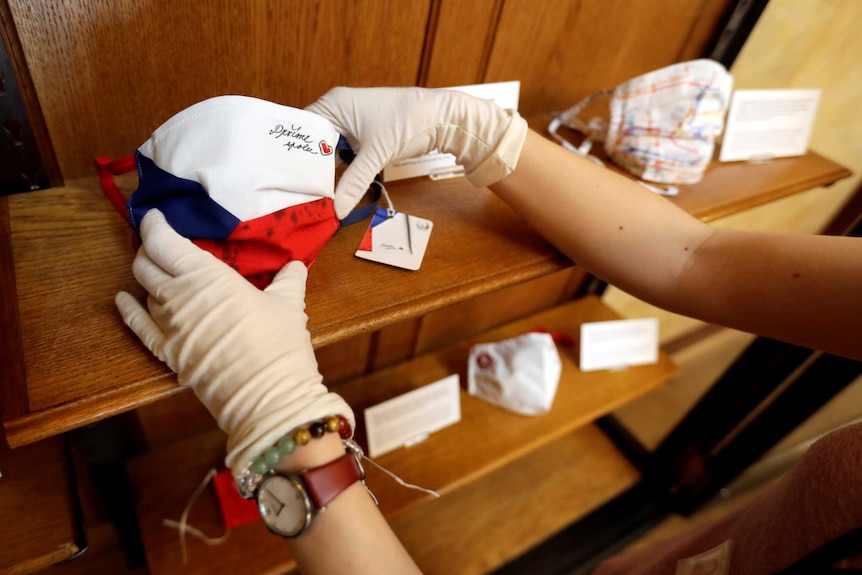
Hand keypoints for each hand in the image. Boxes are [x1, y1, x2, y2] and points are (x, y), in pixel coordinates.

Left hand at [115, 210, 353, 475]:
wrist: (268, 396)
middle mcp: (178, 296)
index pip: (164, 241)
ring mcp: (168, 326)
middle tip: (162, 244)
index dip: (155, 225)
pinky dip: (127, 309)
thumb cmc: (278, 343)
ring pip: (143, 291)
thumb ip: (288, 280)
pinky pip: (137, 325)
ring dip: (146, 277)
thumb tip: (294, 265)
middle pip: (147, 264)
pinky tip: (123, 299)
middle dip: (149, 249)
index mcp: (206, 275)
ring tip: (156, 270)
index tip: (156, 216)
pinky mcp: (166, 352)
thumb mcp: (289, 305)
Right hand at [306, 87, 527, 218]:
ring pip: (329, 154)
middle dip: (309, 168)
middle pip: (313, 144)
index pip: (302, 130)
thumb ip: (353, 182)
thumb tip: (336, 210)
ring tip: (311, 198)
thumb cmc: (408, 122)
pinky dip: (340, 173)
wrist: (442, 118)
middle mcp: (337, 113)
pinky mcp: (363, 139)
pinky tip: (333, 192)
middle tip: (295, 195)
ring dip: (325, 174)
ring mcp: (350, 127)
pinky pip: (344, 158)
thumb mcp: (376, 154)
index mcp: (333, 105)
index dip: (293, 155)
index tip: (285, 180)